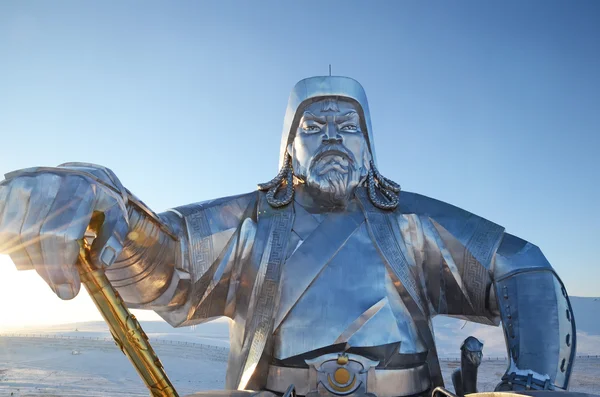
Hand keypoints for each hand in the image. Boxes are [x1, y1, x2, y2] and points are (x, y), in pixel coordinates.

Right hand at [0, 166, 128, 298]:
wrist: (77, 173)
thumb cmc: (98, 198)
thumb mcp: (115, 213)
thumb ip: (114, 237)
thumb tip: (101, 262)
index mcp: (82, 187)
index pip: (63, 235)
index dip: (62, 267)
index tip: (68, 290)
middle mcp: (51, 182)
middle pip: (38, 237)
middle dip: (48, 270)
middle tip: (59, 288)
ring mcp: (25, 183)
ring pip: (16, 234)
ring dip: (30, 260)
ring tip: (48, 268)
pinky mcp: (7, 188)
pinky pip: (2, 226)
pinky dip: (10, 246)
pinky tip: (28, 253)